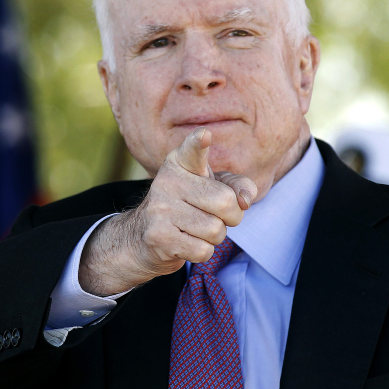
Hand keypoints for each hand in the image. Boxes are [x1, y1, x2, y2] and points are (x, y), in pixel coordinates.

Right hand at [79, 127, 256, 295]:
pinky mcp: (158, 237)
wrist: (143, 237)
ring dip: (214, 237)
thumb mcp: (213, 187)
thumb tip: (244, 200)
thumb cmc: (189, 207)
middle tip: (213, 216)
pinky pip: (203, 250)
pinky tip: (185, 242)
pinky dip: (202, 252)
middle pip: (225, 202)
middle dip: (230, 217)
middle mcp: (167, 181)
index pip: (192, 150)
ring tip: (195, 229)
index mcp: (180, 163)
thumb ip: (237, 186)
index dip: (199, 143)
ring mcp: (159, 209)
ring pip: (215, 230)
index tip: (205, 136)